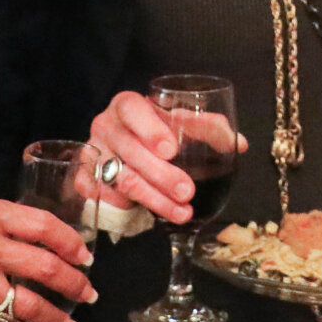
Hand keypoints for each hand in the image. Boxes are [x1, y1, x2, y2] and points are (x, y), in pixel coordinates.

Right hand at [83, 90, 197, 223]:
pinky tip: (150, 216)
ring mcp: (93, 154)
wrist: (129, 151)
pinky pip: (105, 198)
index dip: (150, 129)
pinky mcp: (85, 180)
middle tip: (186, 191)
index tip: (171, 150)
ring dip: (154, 198)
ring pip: (122, 179)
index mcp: (126, 105)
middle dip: (161, 174)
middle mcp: (105, 126)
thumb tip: (236, 143)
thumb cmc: (159, 133)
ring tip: (181, 211)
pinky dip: (129, 209)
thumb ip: (210, 129)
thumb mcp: (183, 125)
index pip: (131, 109)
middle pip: (130, 150)